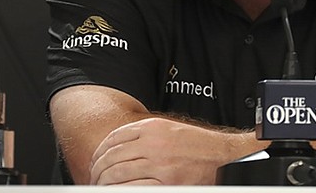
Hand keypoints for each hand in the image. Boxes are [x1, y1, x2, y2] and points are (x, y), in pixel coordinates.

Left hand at [90, 117, 241, 184]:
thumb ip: (142, 135)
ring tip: (102, 187)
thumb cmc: (196, 144)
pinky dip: (121, 190)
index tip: (95, 161)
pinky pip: (132, 187)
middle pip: (112, 156)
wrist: (221, 156)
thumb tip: (114, 147)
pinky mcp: (166, 182)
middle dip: (98, 170)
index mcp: (152, 128)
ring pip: (118, 173)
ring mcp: (159, 164)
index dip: (99, 152)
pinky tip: (118, 191)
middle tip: (94, 178)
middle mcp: (153, 144)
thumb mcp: (167, 129)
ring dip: (105, 182)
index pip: (113, 139)